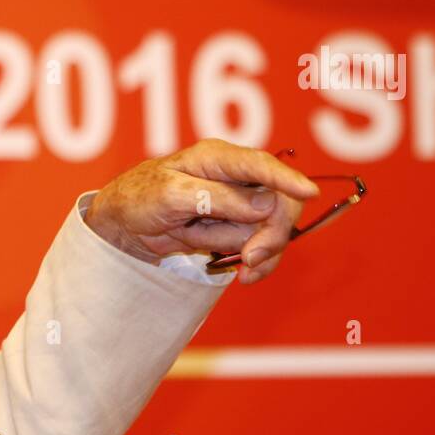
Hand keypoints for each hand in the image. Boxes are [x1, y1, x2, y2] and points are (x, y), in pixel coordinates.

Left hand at [83, 139, 320, 284]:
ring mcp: (241, 205)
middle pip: (280, 202)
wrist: (125, 225)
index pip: (260, 165)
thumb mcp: (170, 197)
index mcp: (217, 158)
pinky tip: (244, 276)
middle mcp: (236, 178)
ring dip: (252, 250)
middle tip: (249, 258)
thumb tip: (264, 204)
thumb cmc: (140, 198)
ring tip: (220, 256)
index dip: (287, 179)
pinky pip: (265, 247)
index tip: (309, 193)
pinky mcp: (239, 229)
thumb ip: (215, 199)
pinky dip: (259, 264)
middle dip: (271, 232)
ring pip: (274, 229)